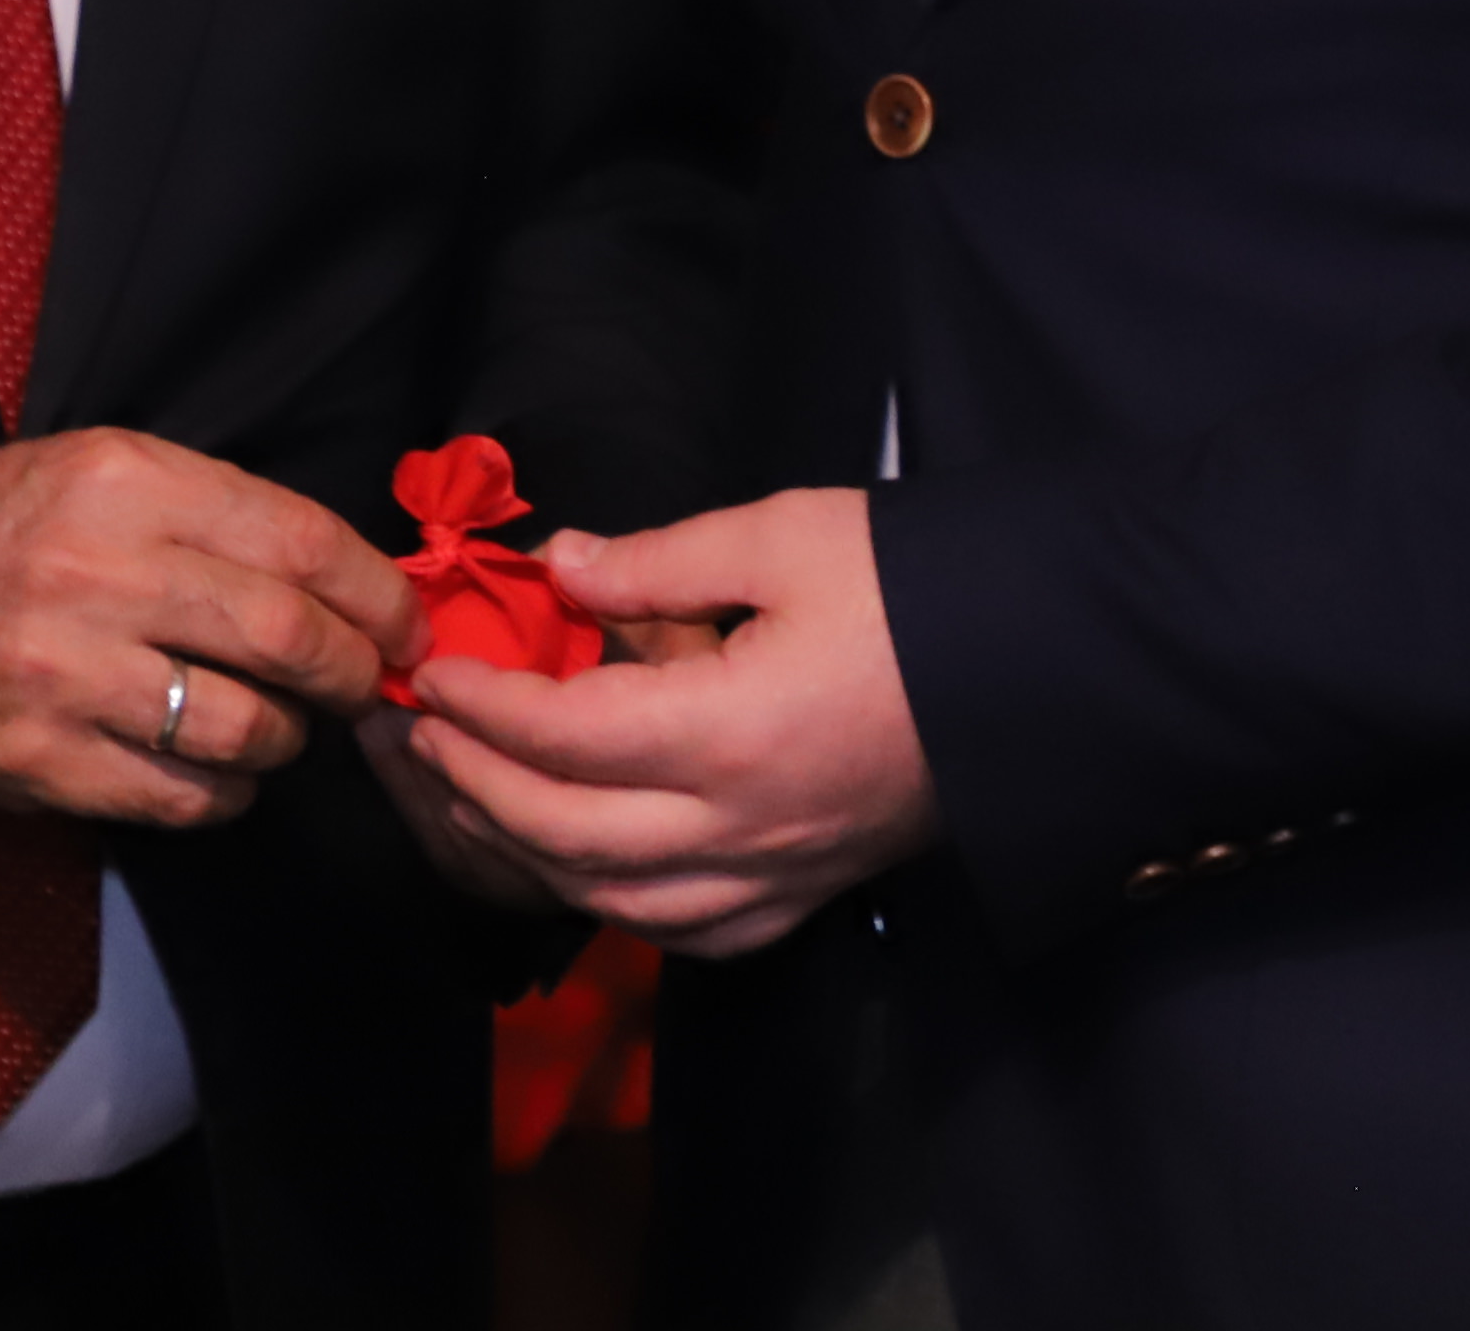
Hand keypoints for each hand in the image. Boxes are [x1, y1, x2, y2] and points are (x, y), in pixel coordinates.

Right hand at [0, 430, 424, 830]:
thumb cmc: (3, 528)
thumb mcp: (101, 469)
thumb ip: (212, 510)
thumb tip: (341, 574)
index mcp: (126, 485)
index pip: (297, 540)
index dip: (375, 591)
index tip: (404, 622)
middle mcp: (101, 574)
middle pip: (285, 635)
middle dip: (352, 670)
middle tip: (365, 684)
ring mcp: (68, 675)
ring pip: (242, 728)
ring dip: (289, 738)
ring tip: (283, 728)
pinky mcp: (43, 760)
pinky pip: (179, 797)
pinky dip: (226, 794)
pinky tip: (223, 774)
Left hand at [395, 487, 935, 957]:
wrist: (1042, 665)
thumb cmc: (917, 590)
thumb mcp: (783, 537)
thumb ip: (657, 562)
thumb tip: (558, 566)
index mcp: (731, 733)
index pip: (564, 737)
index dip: (484, 708)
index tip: (435, 673)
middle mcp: (742, 829)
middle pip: (565, 836)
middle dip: (476, 788)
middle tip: (427, 738)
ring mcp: (775, 877)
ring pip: (613, 901)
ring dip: (527, 854)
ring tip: (474, 797)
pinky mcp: (804, 897)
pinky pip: (684, 931)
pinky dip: (614, 903)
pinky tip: (586, 865)